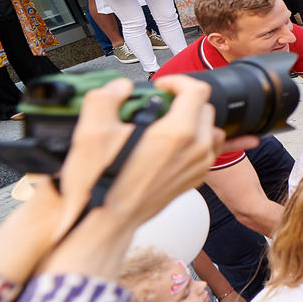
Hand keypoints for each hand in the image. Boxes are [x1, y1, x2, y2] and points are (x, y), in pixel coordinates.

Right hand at [98, 76, 229, 226]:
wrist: (107, 220)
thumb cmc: (100, 183)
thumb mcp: (92, 132)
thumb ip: (106, 98)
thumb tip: (121, 87)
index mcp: (179, 133)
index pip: (197, 90)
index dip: (177, 81)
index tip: (160, 87)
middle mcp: (197, 148)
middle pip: (204, 107)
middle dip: (183, 100)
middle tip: (158, 104)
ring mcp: (200, 165)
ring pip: (210, 128)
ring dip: (192, 120)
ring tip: (164, 123)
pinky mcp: (196, 177)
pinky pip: (209, 149)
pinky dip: (197, 139)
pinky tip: (175, 142)